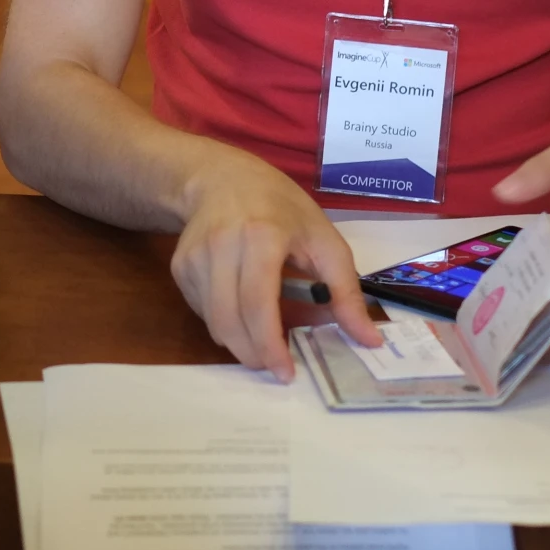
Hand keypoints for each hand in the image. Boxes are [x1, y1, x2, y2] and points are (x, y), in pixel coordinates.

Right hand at [170, 150, 380, 378]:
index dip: (269, 344)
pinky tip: (240, 310)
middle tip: (276, 367)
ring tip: (262, 341)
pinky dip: (223, 323)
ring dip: (238, 343)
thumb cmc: (281, 207)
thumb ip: (346, 292)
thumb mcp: (324, 240)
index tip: (286, 371)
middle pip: (229, 320)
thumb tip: (370, 340)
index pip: (258, 303)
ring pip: (212, 321)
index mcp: (261, 236)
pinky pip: (201, 311)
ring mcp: (194, 257)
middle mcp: (221, 246)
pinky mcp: (179, 267)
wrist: (222, 178)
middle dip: (253, 354)